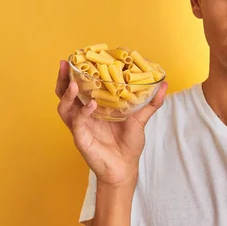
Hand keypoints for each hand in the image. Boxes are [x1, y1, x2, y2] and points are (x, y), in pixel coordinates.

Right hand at [55, 60, 167, 185]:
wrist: (125, 168)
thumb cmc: (129, 144)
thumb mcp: (140, 119)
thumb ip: (151, 103)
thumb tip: (164, 84)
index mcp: (94, 107)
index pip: (80, 87)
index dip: (76, 73)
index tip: (78, 57)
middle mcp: (83, 115)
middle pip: (65, 94)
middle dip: (63, 79)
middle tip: (65, 64)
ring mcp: (80, 127)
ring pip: (65, 108)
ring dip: (67, 94)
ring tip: (73, 83)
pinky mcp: (81, 139)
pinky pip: (77, 124)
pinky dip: (83, 113)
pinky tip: (92, 105)